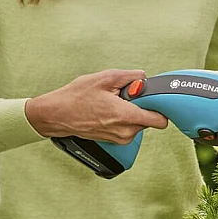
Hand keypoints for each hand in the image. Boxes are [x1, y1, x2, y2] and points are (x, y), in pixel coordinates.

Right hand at [25, 69, 170, 142]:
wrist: (57, 115)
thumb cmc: (77, 97)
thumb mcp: (105, 77)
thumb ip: (131, 77)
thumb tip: (144, 79)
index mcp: (126, 116)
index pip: (160, 120)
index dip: (160, 106)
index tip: (152, 97)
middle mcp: (126, 132)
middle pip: (149, 119)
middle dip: (141, 105)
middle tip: (123, 96)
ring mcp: (120, 139)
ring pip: (138, 123)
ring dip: (131, 112)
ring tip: (111, 103)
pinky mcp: (114, 141)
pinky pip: (128, 127)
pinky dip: (123, 118)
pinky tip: (107, 110)